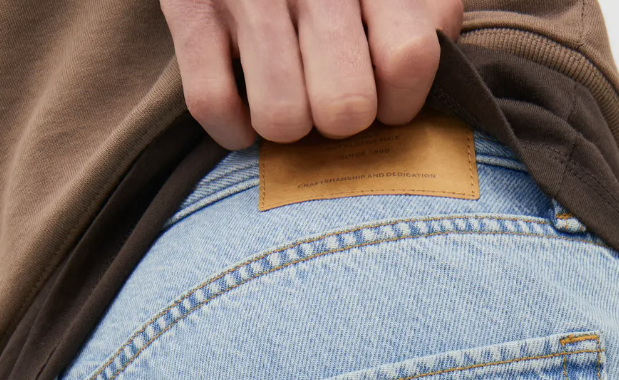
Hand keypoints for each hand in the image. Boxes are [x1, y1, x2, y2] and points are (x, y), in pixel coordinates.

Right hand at [161, 0, 463, 148]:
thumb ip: (427, 17)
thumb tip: (423, 80)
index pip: (409, 61)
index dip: (401, 101)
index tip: (387, 99)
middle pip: (344, 108)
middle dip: (340, 120)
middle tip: (329, 97)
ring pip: (281, 119)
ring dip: (287, 127)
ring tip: (290, 101)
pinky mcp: (190, 8)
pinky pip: (214, 105)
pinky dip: (232, 129)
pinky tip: (245, 115)